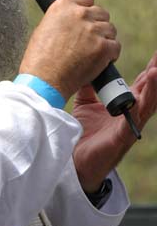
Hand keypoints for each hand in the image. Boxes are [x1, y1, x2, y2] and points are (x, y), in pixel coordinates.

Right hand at [19, 0, 119, 99]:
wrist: (44, 80)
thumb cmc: (39, 59)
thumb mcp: (44, 28)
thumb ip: (62, 18)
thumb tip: (72, 19)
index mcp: (63, 6)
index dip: (86, 8)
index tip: (84, 19)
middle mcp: (79, 14)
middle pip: (101, 13)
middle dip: (96, 25)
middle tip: (88, 40)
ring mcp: (93, 30)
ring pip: (110, 30)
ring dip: (104, 40)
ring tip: (92, 53)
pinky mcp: (103, 48)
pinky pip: (115, 46)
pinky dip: (109, 55)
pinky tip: (99, 61)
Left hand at [72, 51, 156, 192]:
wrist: (77, 159)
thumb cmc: (85, 131)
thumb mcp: (86, 103)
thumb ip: (90, 86)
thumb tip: (88, 66)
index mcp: (126, 103)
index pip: (142, 82)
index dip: (151, 68)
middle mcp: (132, 113)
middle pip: (150, 90)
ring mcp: (129, 125)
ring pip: (146, 104)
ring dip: (153, 88)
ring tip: (156, 71)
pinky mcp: (121, 138)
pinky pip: (131, 122)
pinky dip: (137, 109)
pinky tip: (139, 99)